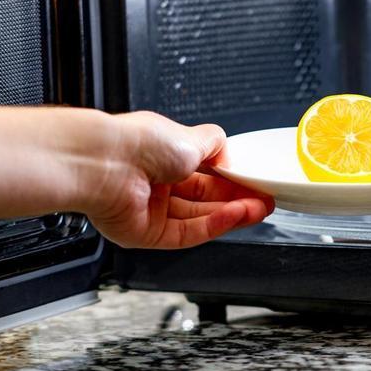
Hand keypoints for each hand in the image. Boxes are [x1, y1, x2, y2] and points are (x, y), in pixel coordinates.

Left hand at [85, 111, 273, 248]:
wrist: (106, 163)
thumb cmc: (138, 143)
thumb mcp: (191, 136)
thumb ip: (215, 145)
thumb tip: (230, 152)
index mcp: (162, 156)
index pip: (205, 173)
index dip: (232, 179)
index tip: (256, 181)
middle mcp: (155, 184)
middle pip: (205, 198)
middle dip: (237, 199)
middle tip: (265, 199)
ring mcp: (150, 211)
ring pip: (199, 217)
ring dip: (232, 214)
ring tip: (259, 208)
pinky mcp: (146, 234)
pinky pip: (186, 233)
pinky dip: (214, 225)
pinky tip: (236, 216)